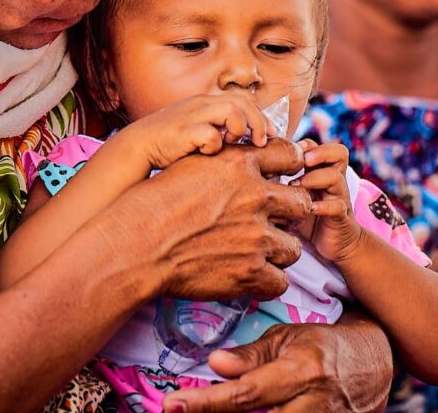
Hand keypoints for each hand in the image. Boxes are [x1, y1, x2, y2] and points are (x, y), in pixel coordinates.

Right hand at [113, 138, 309, 300]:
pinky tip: (249, 277)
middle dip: (290, 215)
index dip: (291, 169)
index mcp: (240, 164)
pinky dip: (266, 282)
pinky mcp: (251, 272)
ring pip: (294, 247)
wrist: (136, 245)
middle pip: (301, 203)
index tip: (283, 183)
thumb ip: (224, 159)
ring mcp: (256, 236)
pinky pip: (280, 282)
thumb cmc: (153, 204)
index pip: (290, 155)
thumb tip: (242, 155)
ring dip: (278, 252)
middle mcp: (255, 196)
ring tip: (256, 254)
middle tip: (272, 224)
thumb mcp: (191, 164)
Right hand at [123, 92, 275, 169]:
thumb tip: (248, 145)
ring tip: (237, 144)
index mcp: (205, 103)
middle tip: (263, 142)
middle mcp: (201, 104)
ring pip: (231, 111)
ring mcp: (192, 116)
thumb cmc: (170, 145)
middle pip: (241, 102)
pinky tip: (210, 154)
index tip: (272, 135)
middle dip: (258, 122)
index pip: (242, 100)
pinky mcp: (183, 131)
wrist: (137, 147)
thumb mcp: (198, 131)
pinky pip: (211, 135)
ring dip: (240, 129)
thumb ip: (219, 131)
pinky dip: (216, 146)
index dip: (261, 117)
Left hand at [162, 315, 390, 412]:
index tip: (173, 405)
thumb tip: (214, 363)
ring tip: (204, 411)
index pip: (245, 393)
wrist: (375, 364)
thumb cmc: (324, 346)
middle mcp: (312, 404)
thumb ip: (251, 356)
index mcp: (301, 371)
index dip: (206, 402)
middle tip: (180, 412)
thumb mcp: (288, 339)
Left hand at [290, 140, 362, 262]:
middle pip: (339, 152)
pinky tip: (308, 209)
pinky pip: (337, 206)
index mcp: (321, 171)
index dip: (305, 145)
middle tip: (302, 161)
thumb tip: (248, 171)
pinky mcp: (341, 217)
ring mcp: (338, 197)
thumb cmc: (308, 218)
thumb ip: (278, 183)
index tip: (286, 154)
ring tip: (296, 186)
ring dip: (313, 178)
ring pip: (336, 177)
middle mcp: (333, 180)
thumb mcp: (292, 198)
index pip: (320, 146)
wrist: (337, 244)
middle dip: (318, 153)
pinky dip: (323, 206)